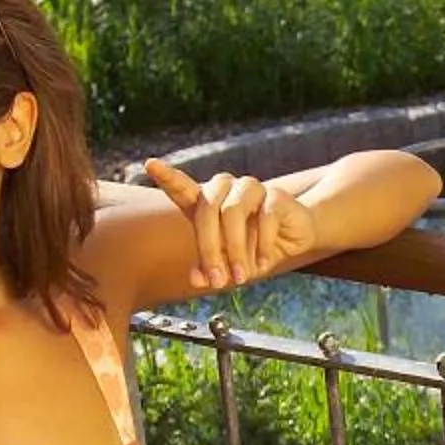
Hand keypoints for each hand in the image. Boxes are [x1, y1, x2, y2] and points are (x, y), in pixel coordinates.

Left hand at [144, 160, 320, 290]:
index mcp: (207, 202)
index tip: (150, 164)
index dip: (168, 176)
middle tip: (217, 281)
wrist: (294, 237)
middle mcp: (226, 190)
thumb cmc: (253, 247)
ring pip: (232, 212)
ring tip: (242, 277)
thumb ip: (210, 269)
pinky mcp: (275, 195)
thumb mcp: (229, 265)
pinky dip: (262, 246)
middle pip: (206, 208)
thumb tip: (196, 278)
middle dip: (209, 249)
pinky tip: (264, 262)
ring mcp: (251, 189)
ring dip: (236, 249)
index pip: (183, 188)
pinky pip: (264, 219)